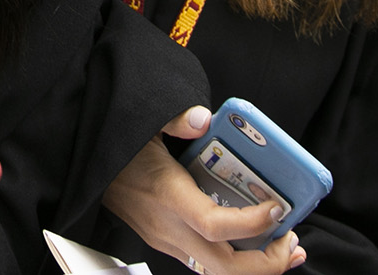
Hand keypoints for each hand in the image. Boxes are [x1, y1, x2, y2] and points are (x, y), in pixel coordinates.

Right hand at [101, 108, 305, 274]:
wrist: (85, 168)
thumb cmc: (117, 147)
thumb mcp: (141, 123)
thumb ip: (172, 119)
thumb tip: (201, 118)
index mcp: (168, 197)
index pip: (215, 225)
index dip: (252, 224)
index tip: (278, 209)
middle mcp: (169, 228)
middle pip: (224, 266)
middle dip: (266, 263)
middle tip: (292, 242)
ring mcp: (168, 241)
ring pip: (217, 271)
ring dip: (255, 267)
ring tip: (285, 249)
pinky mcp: (169, 242)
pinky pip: (208, 262)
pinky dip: (237, 260)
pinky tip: (255, 244)